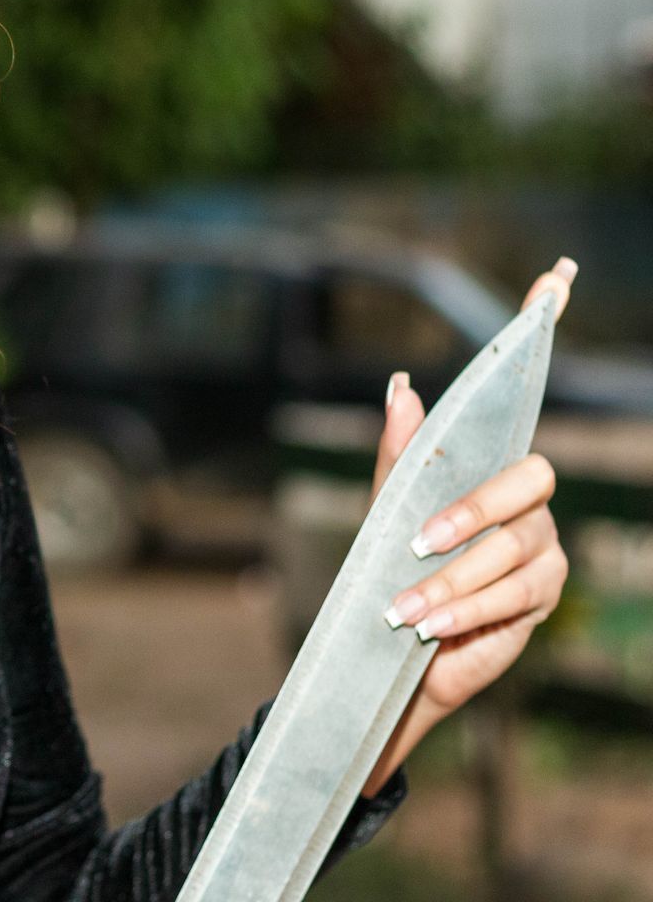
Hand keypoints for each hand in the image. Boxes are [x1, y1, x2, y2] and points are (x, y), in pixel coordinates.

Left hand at [355, 257, 576, 796]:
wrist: (393, 656)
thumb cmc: (387, 575)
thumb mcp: (382, 513)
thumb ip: (399, 455)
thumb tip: (404, 386)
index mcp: (484, 469)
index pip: (516, 400)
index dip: (538, 333)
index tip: (551, 276)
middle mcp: (524, 503)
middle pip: (528, 482)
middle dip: (472, 512)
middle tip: (417, 542)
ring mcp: (540, 549)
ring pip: (513, 550)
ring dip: (452, 581)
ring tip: (403, 608)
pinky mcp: (539, 598)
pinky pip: (514, 595)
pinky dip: (466, 610)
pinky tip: (429, 626)